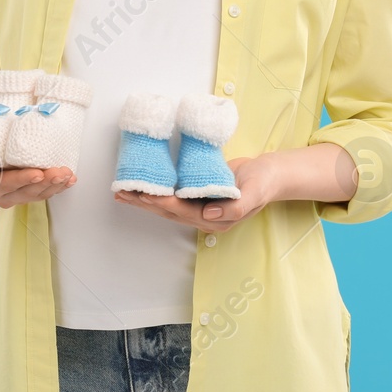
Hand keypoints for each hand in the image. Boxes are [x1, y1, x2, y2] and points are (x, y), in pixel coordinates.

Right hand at [0, 165, 76, 207]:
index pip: (8, 184)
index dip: (23, 179)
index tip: (37, 173)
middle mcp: (5, 197)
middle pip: (28, 191)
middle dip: (46, 182)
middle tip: (60, 172)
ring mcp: (18, 196)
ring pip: (39, 194)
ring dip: (56, 185)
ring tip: (68, 175)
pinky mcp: (29, 192)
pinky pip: (45, 192)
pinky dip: (58, 186)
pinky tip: (70, 180)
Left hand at [113, 156, 273, 232]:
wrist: (268, 173)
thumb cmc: (263, 182)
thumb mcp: (254, 193)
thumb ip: (235, 207)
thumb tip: (208, 213)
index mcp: (216, 218)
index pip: (183, 212)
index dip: (163, 203)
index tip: (146, 195)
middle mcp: (204, 215)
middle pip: (168, 211)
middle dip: (145, 203)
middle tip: (123, 193)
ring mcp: (199, 206)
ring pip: (167, 205)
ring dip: (145, 199)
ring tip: (123, 192)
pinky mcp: (197, 194)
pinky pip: (173, 195)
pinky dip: (156, 190)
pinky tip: (142, 185)